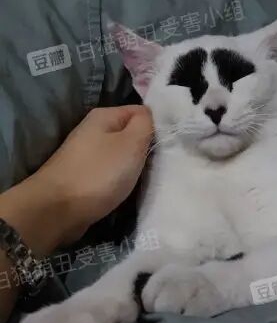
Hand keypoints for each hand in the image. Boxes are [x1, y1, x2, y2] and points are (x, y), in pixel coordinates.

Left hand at [33, 105, 153, 241]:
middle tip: (166, 163)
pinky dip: (124, 179)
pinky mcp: (87, 176)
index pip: (143, 112)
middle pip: (133, 134)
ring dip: (137, 166)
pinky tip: (132, 188)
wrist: (57, 210)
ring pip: (124, 155)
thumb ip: (146, 124)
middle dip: (149, 148)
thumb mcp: (131, 143)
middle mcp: (95, 130)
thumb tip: (154, 115)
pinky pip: (114, 172)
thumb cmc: (99, 173)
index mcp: (105, 116)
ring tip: (152, 177)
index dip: (160, 126)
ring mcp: (89, 154)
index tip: (173, 144)